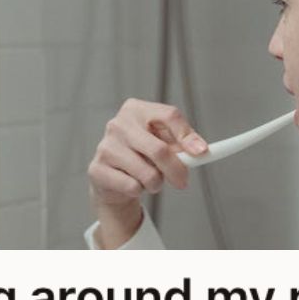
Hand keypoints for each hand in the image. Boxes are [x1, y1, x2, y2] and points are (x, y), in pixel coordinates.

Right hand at [87, 98, 207, 247]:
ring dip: (156, 183)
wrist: (112, 176)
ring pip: (147, 173)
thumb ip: (182, 144)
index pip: (168, 115)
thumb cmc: (142, 154)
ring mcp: (106, 146)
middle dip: (176, 170)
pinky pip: (132, 186)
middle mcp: (118, 124)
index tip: (201, 152)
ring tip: (150, 179)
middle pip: (159, 149)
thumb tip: (201, 150)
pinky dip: (139, 190)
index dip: (187, 135)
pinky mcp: (97, 168)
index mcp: (137, 109)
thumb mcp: (164, 142)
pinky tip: (131, 183)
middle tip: (183, 181)